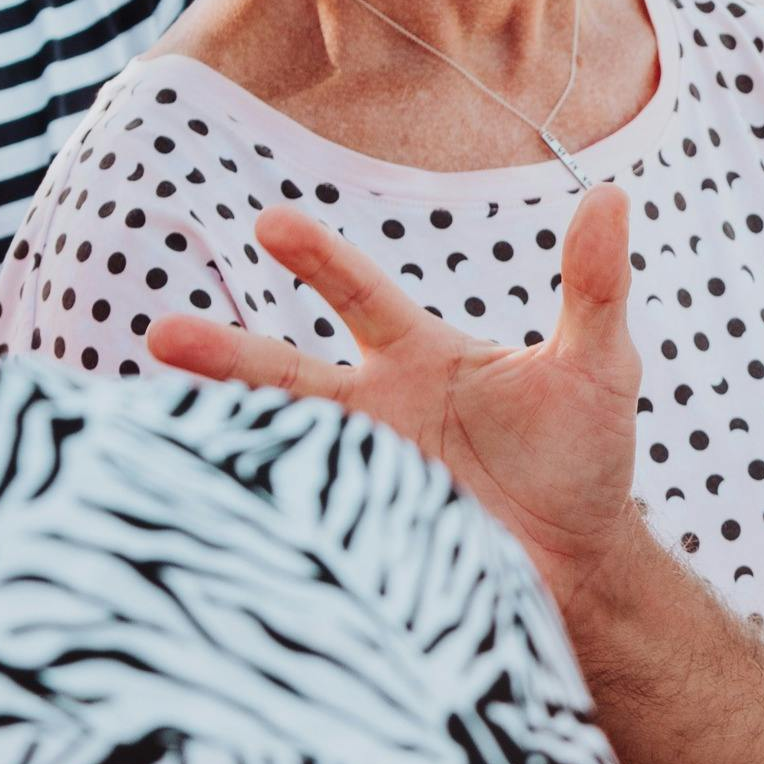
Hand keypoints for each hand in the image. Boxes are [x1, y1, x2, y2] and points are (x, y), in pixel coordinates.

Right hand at [148, 184, 644, 611]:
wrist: (580, 568)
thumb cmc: (584, 455)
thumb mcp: (598, 366)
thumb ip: (595, 286)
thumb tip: (615, 195)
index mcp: (418, 359)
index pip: (359, 295)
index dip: (318, 260)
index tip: (271, 223)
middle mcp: (373, 414)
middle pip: (285, 376)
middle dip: (224, 357)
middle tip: (162, 336)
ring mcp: (358, 480)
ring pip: (275, 452)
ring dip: (218, 445)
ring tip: (147, 437)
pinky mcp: (360, 546)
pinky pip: (298, 528)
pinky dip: (254, 524)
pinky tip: (210, 529)